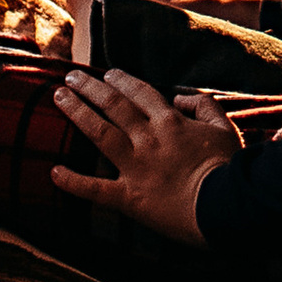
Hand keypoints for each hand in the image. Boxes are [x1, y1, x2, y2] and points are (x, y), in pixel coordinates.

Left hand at [51, 70, 240, 244]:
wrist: (224, 207)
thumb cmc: (228, 170)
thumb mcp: (224, 128)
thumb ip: (202, 106)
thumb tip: (180, 97)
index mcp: (170, 121)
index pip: (140, 92)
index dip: (121, 79)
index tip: (107, 73)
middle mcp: (148, 138)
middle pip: (113, 104)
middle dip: (90, 87)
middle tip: (71, 77)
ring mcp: (136, 166)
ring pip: (99, 132)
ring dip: (77, 112)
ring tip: (59, 97)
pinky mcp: (129, 198)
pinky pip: (95, 189)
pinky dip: (73, 181)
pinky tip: (54, 171)